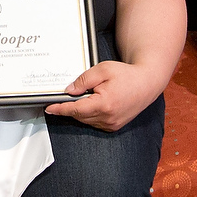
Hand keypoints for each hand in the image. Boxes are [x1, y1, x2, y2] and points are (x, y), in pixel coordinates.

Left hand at [47, 58, 168, 130]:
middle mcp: (108, 118)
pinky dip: (89, 115)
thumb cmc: (127, 75)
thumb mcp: (103, 70)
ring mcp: (112, 124)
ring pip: (86, 120)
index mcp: (104, 104)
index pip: (75, 109)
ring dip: (80, 111)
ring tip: (83, 97)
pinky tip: (92, 104)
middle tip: (62, 98)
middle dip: (69, 107)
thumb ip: (84, 80)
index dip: (60, 109)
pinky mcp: (114, 126)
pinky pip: (94, 122)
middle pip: (79, 115)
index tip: (49, 108)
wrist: (147, 83)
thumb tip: (69, 90)